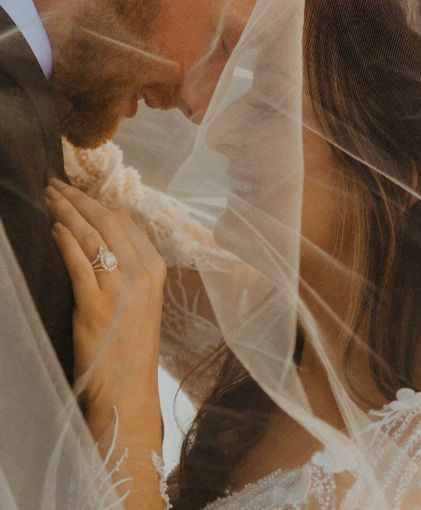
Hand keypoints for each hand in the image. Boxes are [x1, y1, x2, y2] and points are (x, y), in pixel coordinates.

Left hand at [44, 178, 166, 416]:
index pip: (126, 222)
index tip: (79, 194)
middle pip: (108, 222)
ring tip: (49, 198)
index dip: (99, 203)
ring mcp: (120, 287)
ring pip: (92, 236)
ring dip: (67, 212)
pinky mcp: (95, 303)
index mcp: (155, 269)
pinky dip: (64, 241)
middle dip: (79, 199)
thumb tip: (104, 236)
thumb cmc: (132, 344)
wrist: (129, 386)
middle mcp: (141, 273)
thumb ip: (129, 268)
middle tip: (56, 186)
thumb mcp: (141, 300)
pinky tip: (53, 228)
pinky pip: (78, 261)